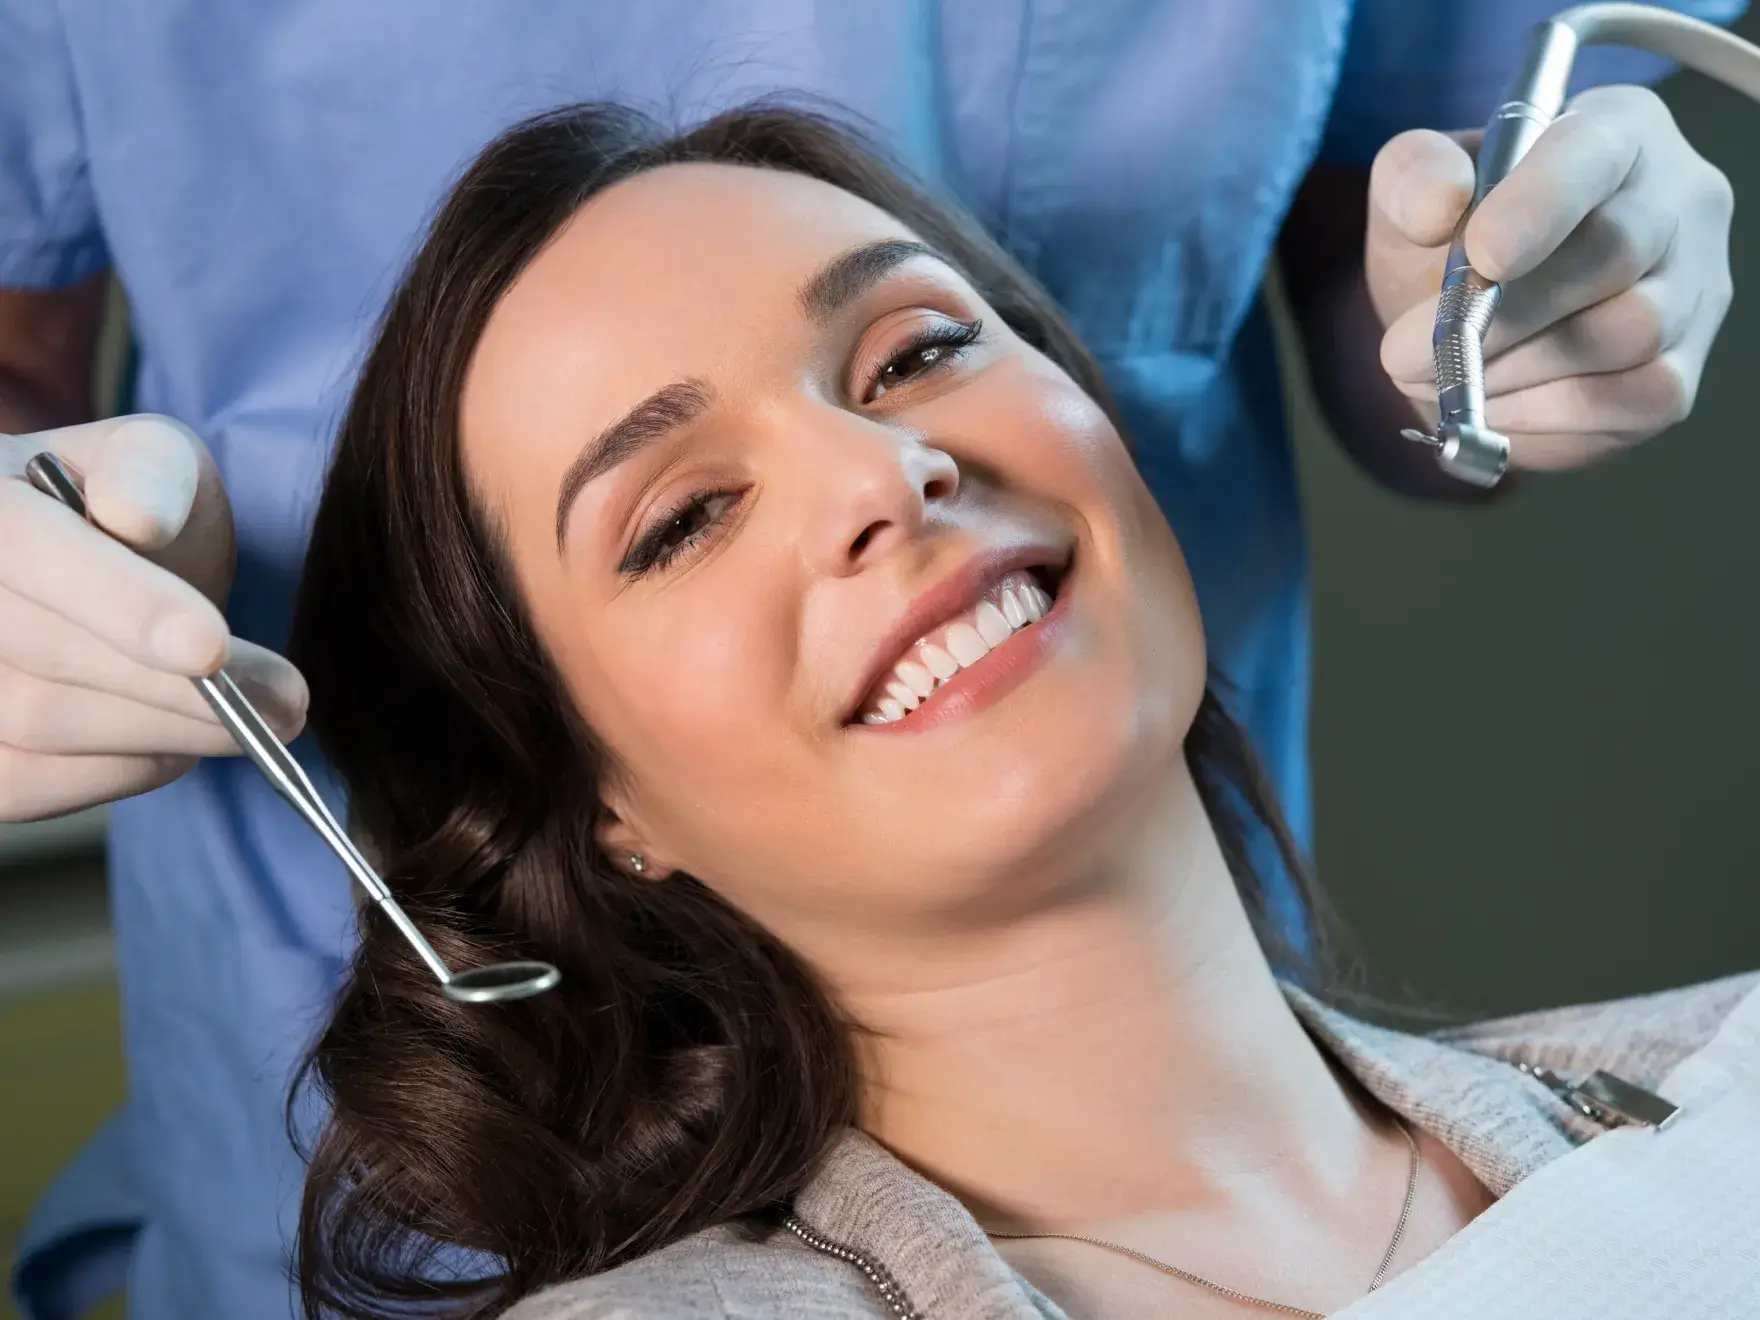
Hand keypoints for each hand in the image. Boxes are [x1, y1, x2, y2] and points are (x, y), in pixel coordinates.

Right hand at [0, 415, 307, 820]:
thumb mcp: (149, 460)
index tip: (211, 647)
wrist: (76, 565)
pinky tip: (172, 735)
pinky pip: (29, 783)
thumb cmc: (119, 506)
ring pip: (43, 726)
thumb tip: (136, 517)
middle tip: (287, 702)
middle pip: (48, 655)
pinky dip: (123, 767)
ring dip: (169, 731)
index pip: (29, 549)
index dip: (121, 602)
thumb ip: (148, 472)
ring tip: (248, 715)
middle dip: (182, 689)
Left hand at [1368, 85, 1734, 471]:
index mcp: (1615, 129)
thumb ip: (1413, 177)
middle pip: (1617, 254)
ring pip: (1629, 334)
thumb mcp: (1412, 188)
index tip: (1483, 256)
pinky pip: (1634, 400)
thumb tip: (1437, 204)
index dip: (1543, 204)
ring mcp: (1692, 292)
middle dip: (1502, 315)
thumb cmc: (1453, 236)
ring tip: (1441, 377)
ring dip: (1514, 369)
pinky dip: (1546, 414)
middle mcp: (1677, 201)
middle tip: (1407, 352)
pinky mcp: (1678, 374)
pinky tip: (1488, 407)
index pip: (1597, 151)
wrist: (1467, 318)